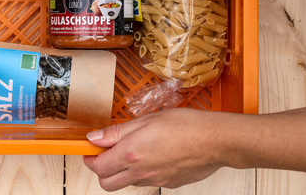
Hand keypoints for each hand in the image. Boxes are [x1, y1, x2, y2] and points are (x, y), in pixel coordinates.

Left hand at [83, 108, 223, 190]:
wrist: (215, 141)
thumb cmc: (184, 125)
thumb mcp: (145, 120)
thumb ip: (116, 132)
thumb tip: (93, 138)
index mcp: (131, 154)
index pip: (98, 167)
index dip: (89, 159)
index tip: (90, 150)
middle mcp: (140, 172)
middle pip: (107, 184)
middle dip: (101, 171)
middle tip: (106, 154)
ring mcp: (155, 180)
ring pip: (127, 184)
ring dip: (122, 172)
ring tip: (131, 152)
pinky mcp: (169, 183)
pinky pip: (147, 182)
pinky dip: (141, 173)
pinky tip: (151, 156)